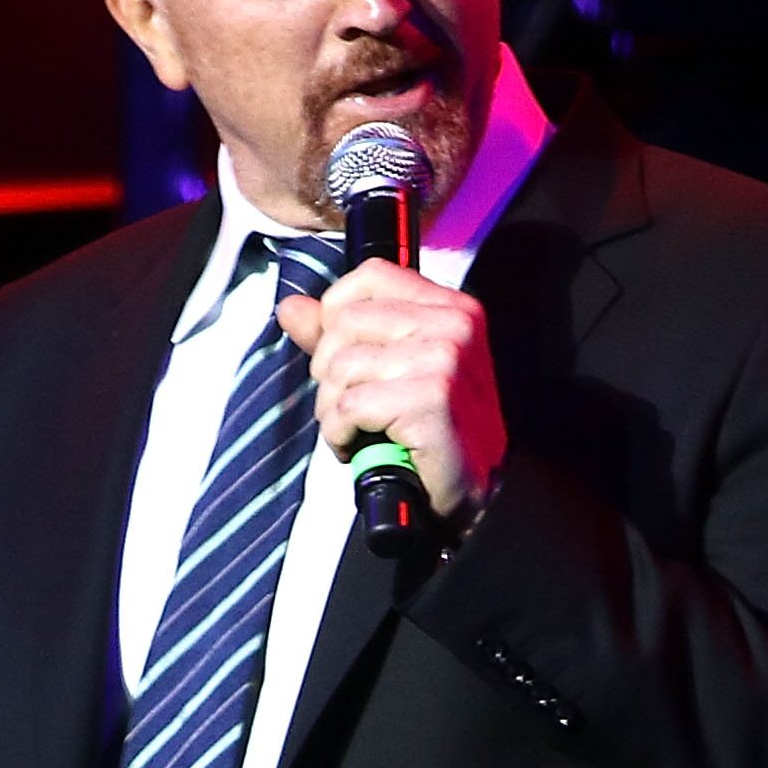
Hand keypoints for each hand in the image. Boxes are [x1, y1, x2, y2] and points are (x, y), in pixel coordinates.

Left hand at [276, 260, 505, 521]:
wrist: (477, 492)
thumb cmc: (435, 430)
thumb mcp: (389, 369)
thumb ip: (338, 334)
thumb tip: (291, 307)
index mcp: (451, 306)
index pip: (370, 275)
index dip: (336, 311)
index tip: (339, 352)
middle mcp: (453, 324)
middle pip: (346, 322)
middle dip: (328, 371)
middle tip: (349, 405)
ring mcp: (444, 358)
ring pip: (341, 366)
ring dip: (332, 408)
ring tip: (356, 429)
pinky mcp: (430, 398)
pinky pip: (349, 406)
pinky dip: (339, 434)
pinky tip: (357, 446)